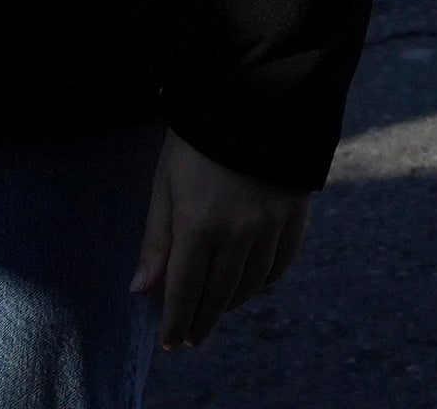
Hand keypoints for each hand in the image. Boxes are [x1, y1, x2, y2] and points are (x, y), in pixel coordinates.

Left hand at [134, 134, 312, 349]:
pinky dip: (265, 280)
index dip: (176, 321)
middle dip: (202, 321)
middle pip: (219, 294)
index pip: (185, 291)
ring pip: (252, 283)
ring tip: (217, 311)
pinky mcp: (294, 212)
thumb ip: (156, 239)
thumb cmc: (198, 138)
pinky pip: (282, 262)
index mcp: (199, 225)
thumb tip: (142, 290)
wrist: (255, 93)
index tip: (171, 342)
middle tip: (191, 338)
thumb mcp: (166, 182)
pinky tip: (252, 284)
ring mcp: (270, 224)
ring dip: (232, 304)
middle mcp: (238, 232)